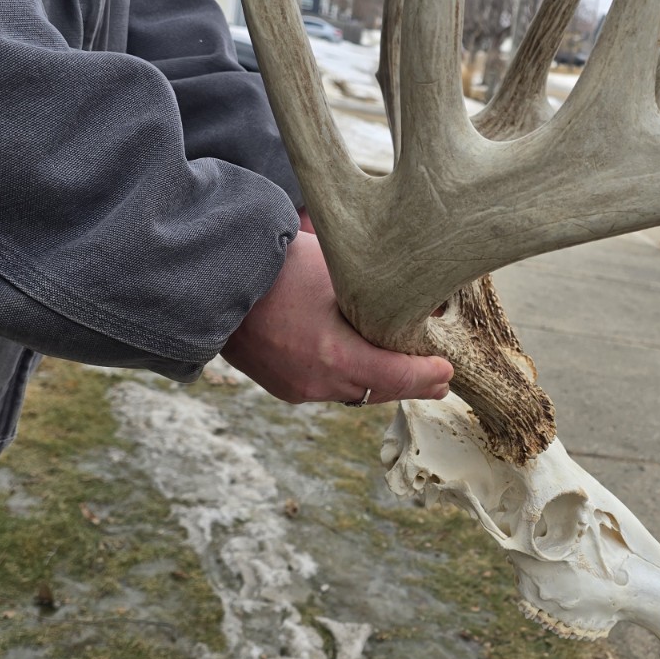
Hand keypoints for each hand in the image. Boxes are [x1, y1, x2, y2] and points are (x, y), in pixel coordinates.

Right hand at [222, 231, 452, 404]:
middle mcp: (317, 382)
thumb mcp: (338, 272)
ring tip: (407, 375)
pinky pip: (327, 388)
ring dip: (380, 384)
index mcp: (336, 357)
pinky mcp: (281, 384)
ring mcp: (296, 388)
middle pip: (378, 390)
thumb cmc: (276, 266)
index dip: (427, 375)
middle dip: (410, 385)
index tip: (447, 370)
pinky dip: (351, 381)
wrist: (212, 279)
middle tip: (438, 380)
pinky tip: (362, 368)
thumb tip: (417, 304)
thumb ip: (379, 294)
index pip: (397, 375)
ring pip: (352, 392)